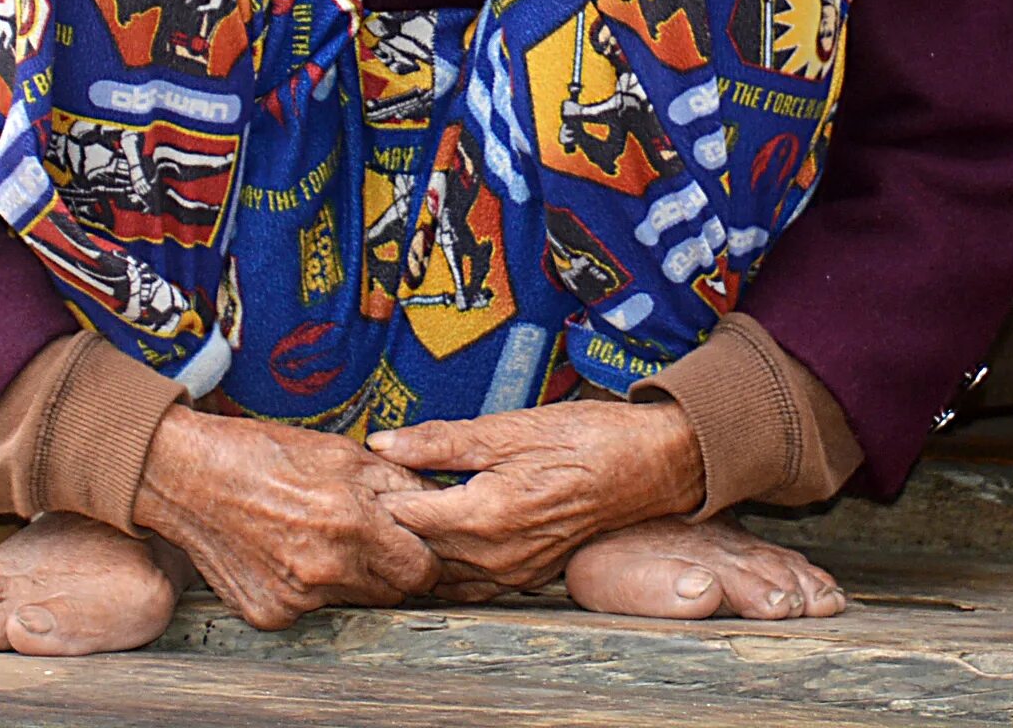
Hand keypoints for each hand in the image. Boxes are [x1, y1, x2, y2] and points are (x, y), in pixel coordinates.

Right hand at [131, 407, 438, 628]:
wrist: (186, 476)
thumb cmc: (260, 454)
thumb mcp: (338, 451)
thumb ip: (393, 480)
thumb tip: (433, 498)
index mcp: (351, 522)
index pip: (422, 570)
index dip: (421, 554)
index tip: (410, 542)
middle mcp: (327, 568)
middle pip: (392, 592)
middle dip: (389, 568)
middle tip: (365, 539)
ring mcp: (297, 598)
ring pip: (353, 602)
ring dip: (349, 579)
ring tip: (320, 539)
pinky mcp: (270, 614)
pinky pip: (310, 611)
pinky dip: (307, 588)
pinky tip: (288, 554)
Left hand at [367, 400, 705, 589]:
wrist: (647, 466)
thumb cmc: (582, 439)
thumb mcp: (507, 428)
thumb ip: (439, 442)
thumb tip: (382, 444)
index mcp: (486, 516)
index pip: (405, 519)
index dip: (380, 494)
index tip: (365, 474)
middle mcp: (497, 557)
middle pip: (417, 551)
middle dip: (392, 524)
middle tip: (373, 491)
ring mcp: (514, 573)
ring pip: (441, 574)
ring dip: (418, 547)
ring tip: (403, 511)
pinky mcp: (527, 577)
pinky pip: (470, 584)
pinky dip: (447, 565)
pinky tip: (439, 538)